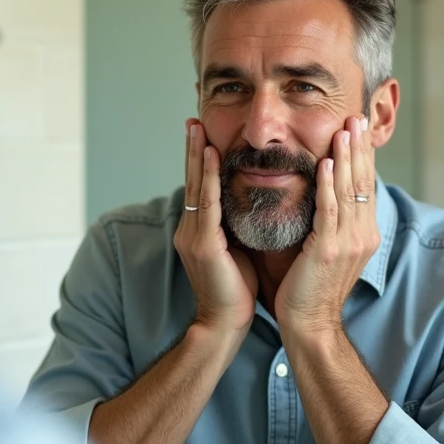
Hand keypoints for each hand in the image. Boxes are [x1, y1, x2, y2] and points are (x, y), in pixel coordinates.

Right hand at [175, 120, 258, 341]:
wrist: (225, 324)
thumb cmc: (236, 290)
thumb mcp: (237, 250)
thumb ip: (237, 227)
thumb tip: (254, 204)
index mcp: (199, 231)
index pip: (200, 188)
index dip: (200, 160)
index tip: (202, 133)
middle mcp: (190, 229)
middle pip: (192, 180)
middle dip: (193, 149)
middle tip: (193, 119)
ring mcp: (192, 235)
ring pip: (196, 186)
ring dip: (197, 155)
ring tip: (197, 129)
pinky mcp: (202, 244)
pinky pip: (207, 204)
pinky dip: (209, 177)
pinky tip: (213, 158)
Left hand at [275, 116, 380, 335]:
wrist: (309, 324)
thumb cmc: (307, 288)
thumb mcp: (322, 247)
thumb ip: (323, 220)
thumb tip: (315, 190)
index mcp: (362, 233)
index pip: (364, 185)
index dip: (361, 156)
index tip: (356, 128)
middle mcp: (362, 234)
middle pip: (362, 182)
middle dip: (359, 148)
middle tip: (357, 116)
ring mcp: (348, 242)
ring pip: (349, 191)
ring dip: (345, 158)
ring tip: (344, 129)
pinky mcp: (328, 251)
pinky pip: (330, 212)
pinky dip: (328, 186)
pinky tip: (325, 164)